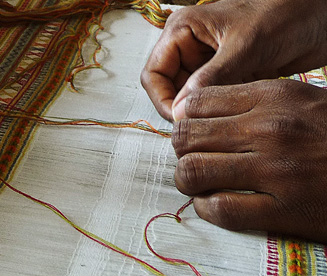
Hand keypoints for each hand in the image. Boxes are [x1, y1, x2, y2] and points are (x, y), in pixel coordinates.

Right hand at [141, 0, 326, 120]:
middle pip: (169, 89)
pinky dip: (220, 109)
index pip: (153, 74)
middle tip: (200, 126)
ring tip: (221, 117)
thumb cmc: (285, 12)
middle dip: (182, 108)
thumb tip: (181, 109)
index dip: (162, 99)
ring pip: (190, 98)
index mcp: (183, 31)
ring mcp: (209, 63)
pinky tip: (235, 111)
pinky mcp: (227, 75)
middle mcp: (191, 47)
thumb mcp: (245, 46)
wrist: (320, 15)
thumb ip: (211, 77)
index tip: (179, 120)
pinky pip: (212, 100)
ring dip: (203, 111)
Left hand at [172, 79, 326, 241]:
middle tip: (192, 156)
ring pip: (193, 171)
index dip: (185, 118)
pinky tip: (213, 203)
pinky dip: (207, 207)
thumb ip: (252, 102)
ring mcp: (276, 171)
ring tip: (198, 181)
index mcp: (273, 97)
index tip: (191, 130)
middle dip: (180, 149)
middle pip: (186, 136)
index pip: (197, 102)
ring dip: (187, 179)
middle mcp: (270, 129)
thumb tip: (200, 111)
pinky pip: (220, 209)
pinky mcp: (285, 210)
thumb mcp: (301, 99)